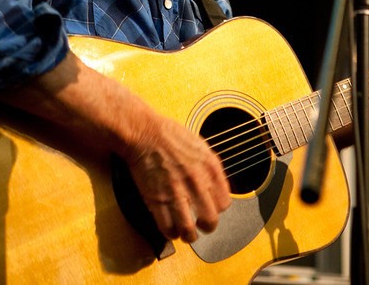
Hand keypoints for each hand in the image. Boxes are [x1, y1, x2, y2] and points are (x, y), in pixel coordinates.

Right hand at [126, 114, 231, 242]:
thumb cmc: (170, 136)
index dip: (218, 208)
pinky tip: (170, 228)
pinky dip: (170, 233)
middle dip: (206, 226)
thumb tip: (217, 187)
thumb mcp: (201, 146)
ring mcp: (176, 192)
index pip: (224, 203)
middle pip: (210, 220)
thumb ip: (210, 168)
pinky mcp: (157, 199)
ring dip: (189, 236)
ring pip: (189, 231)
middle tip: (201, 226)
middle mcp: (197, 182)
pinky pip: (167, 228)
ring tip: (186, 234)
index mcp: (210, 167)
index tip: (211, 208)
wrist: (144, 133)